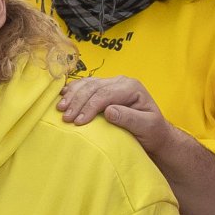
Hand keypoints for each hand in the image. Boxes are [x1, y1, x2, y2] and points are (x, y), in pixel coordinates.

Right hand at [57, 74, 174, 155]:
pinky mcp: (103, 89)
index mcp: (131, 87)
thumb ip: (130, 119)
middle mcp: (120, 82)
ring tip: (60, 109)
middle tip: (65, 118)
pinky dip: (73, 90)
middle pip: (93, 87)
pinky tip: (62, 96)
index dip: (90, 106)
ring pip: (87, 84)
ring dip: (72, 95)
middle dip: (77, 102)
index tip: (78, 122)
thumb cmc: (152, 132)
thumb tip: (109, 111)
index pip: (105, 94)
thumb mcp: (147, 127)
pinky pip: (85, 85)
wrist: (154, 133)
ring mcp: (111, 84)